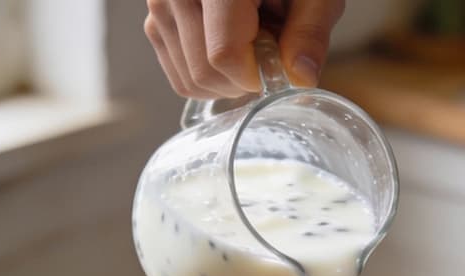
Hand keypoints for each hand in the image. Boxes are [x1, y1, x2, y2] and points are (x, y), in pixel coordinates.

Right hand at [144, 0, 345, 97]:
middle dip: (244, 79)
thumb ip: (309, 31)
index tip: (280, 64)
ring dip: (228, 78)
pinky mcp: (156, 21)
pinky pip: (181, 76)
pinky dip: (211, 75)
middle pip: (205, 72)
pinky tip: (231, 46)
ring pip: (191, 79)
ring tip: (251, 37)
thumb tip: (301, 76)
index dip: (257, 74)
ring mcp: (160, 5)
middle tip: (269, 47)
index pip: (224, 54)